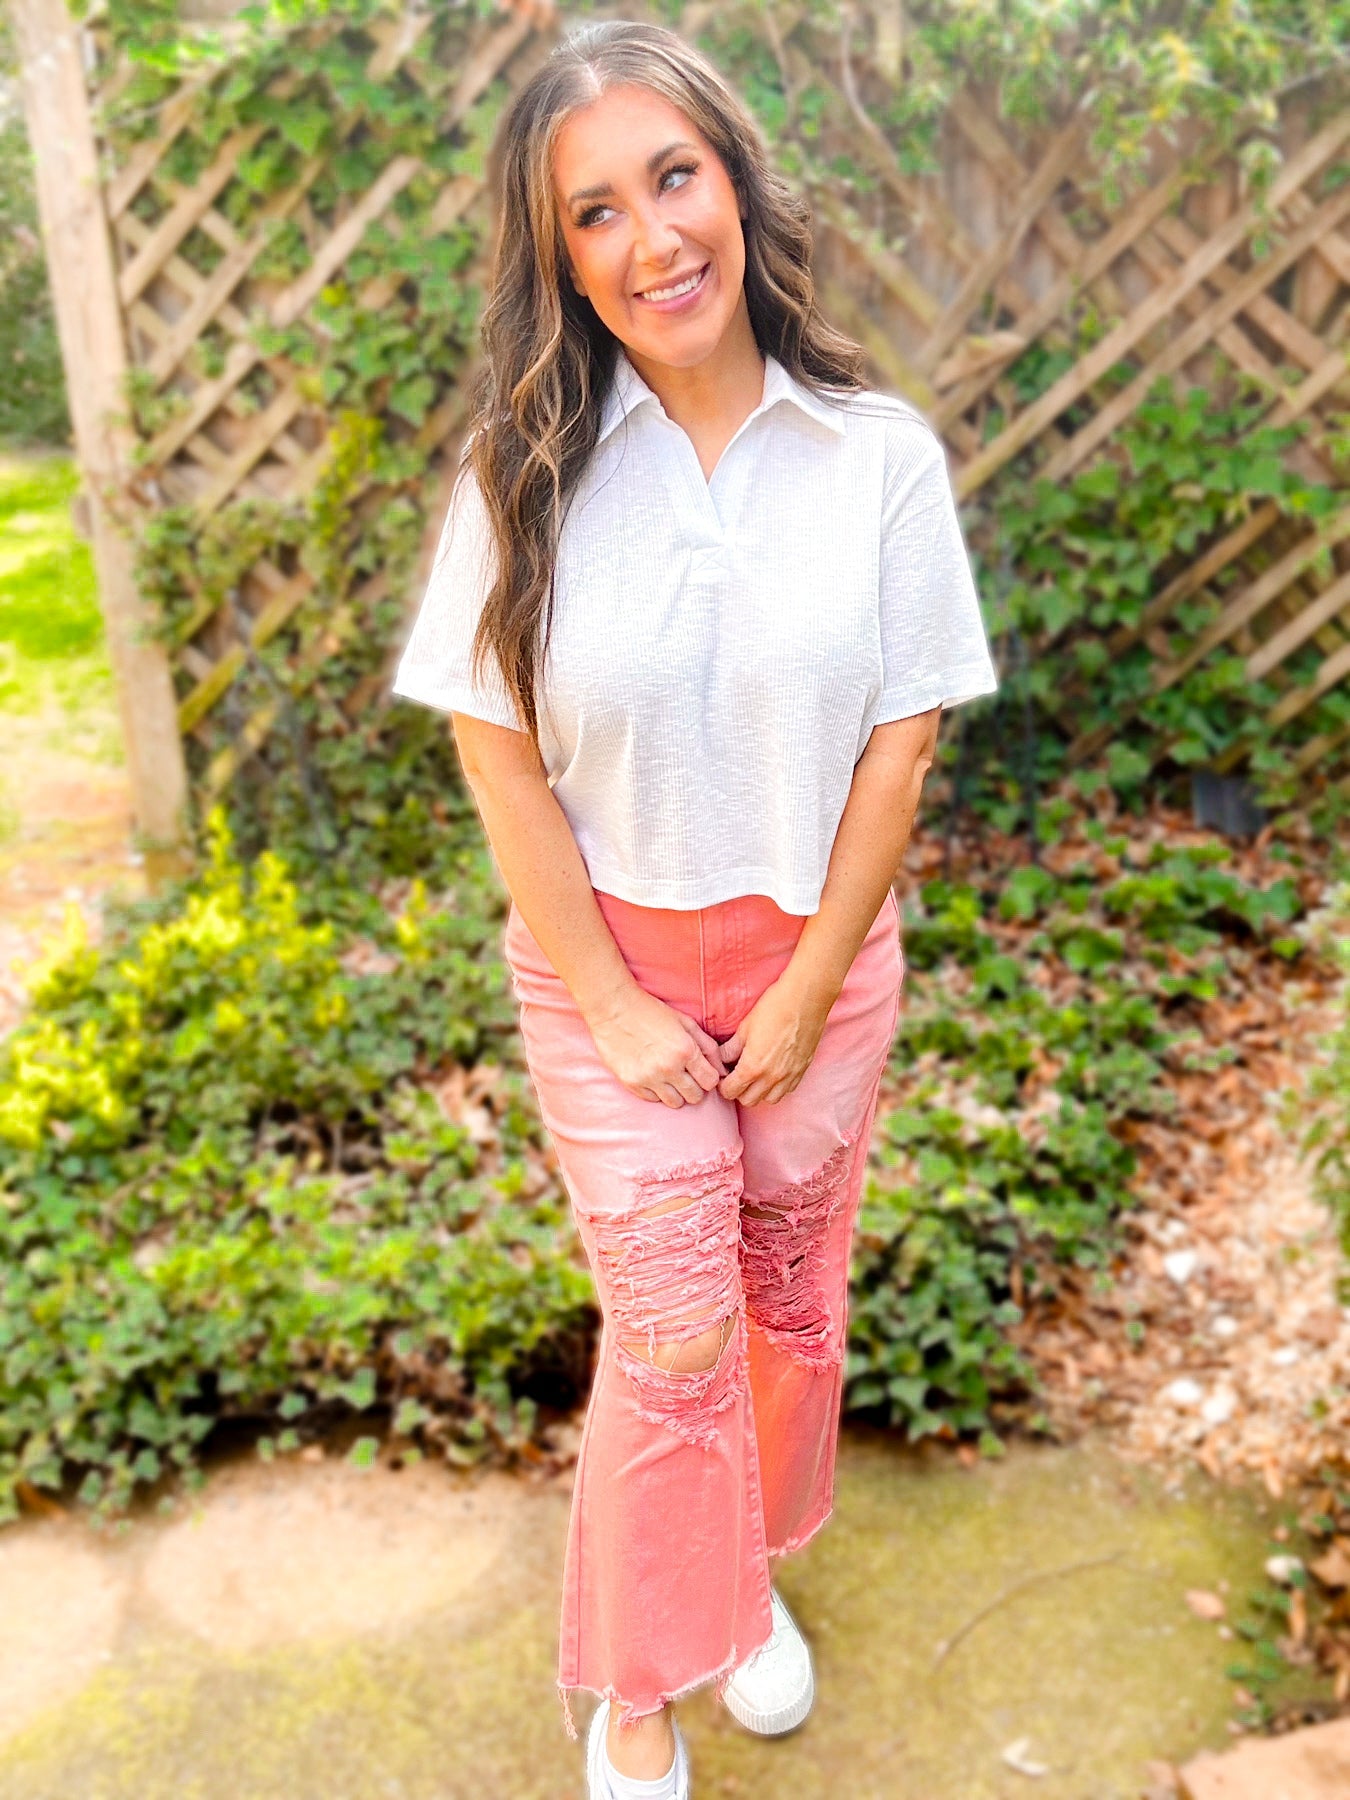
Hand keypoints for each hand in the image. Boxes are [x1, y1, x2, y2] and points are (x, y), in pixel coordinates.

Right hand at [586, 986, 728, 1106]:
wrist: (613, 1008)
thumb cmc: (651, 1012)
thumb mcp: (685, 1022)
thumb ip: (707, 1046)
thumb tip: (721, 1069)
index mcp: (685, 1050)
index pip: (711, 1082)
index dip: (708, 1077)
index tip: (701, 1071)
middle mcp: (669, 1068)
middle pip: (695, 1097)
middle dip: (694, 1087)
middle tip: (685, 1074)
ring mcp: (649, 1078)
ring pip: (675, 1103)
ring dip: (676, 1092)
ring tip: (668, 1076)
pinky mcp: (632, 1083)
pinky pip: (653, 1100)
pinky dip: (656, 1091)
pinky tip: (651, 1074)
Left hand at [716, 976, 831, 1106]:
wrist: (806, 999)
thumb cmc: (774, 1008)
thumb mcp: (745, 1028)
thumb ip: (731, 1049)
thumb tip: (721, 1060)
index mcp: (753, 1067)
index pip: (731, 1092)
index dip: (724, 1085)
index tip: (724, 1076)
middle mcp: (771, 1078)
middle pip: (748, 1100)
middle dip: (739, 1090)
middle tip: (737, 1075)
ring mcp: (789, 1076)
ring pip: (769, 1100)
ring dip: (759, 1092)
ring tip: (756, 1075)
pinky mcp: (802, 1071)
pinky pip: (787, 1090)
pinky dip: (777, 1087)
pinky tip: (773, 1072)